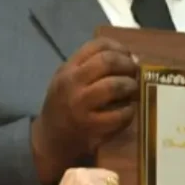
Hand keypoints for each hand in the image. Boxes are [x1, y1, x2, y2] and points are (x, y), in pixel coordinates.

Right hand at [31, 39, 139, 184]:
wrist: (50, 139)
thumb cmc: (64, 104)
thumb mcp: (69, 79)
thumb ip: (93, 66)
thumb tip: (131, 58)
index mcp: (68, 68)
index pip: (97, 45)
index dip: (118, 47)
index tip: (127, 55)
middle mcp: (72, 83)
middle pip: (107, 62)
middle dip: (127, 65)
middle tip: (134, 73)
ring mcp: (81, 105)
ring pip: (113, 86)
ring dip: (130, 86)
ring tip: (133, 90)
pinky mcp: (91, 127)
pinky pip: (119, 114)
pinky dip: (129, 111)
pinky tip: (129, 110)